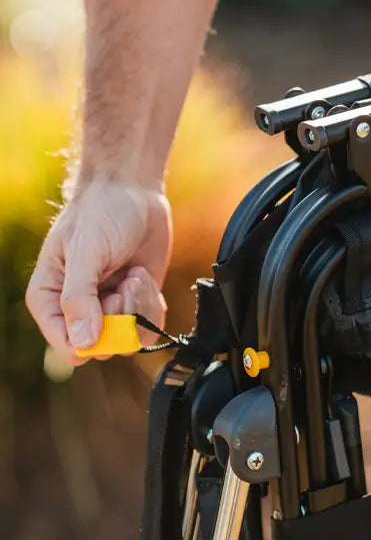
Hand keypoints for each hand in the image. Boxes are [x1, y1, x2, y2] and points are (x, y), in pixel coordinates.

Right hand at [26, 182, 171, 364]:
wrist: (132, 192)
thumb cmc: (100, 214)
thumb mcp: (85, 253)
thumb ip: (80, 298)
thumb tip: (83, 344)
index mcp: (49, 299)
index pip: (68, 346)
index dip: (94, 338)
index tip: (108, 304)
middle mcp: (78, 310)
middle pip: (104, 347)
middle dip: (121, 318)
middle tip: (123, 283)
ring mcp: (109, 308)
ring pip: (130, 339)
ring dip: (140, 308)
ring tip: (133, 275)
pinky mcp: (136, 303)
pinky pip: (149, 327)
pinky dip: (153, 306)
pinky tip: (143, 277)